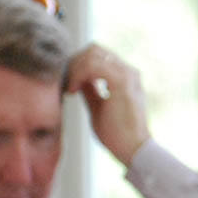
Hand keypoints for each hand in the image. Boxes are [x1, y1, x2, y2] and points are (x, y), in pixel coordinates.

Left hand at [65, 43, 150, 164]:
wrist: (132, 148)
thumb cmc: (117, 133)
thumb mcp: (98, 106)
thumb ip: (89, 89)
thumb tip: (76, 79)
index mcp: (126, 76)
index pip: (98, 55)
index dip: (78, 63)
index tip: (67, 83)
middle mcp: (129, 71)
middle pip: (94, 49)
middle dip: (74, 62)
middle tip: (65, 83)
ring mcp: (127, 75)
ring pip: (92, 54)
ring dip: (74, 68)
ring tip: (69, 88)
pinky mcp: (122, 82)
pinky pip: (92, 66)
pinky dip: (78, 75)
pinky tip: (73, 90)